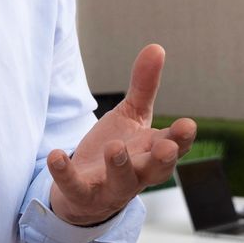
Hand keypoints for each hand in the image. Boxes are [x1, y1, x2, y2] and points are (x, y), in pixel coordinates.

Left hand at [47, 44, 195, 226]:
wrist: (85, 190)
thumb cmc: (118, 149)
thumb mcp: (131, 115)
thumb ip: (144, 85)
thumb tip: (156, 47)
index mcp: (153, 151)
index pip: (174, 145)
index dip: (182, 138)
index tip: (187, 125)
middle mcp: (138, 173)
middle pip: (156, 170)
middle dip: (162, 160)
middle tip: (166, 147)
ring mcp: (111, 187)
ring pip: (120, 182)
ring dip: (119, 165)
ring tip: (113, 147)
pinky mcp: (83, 195)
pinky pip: (75, 187)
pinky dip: (65, 174)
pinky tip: (55, 155)